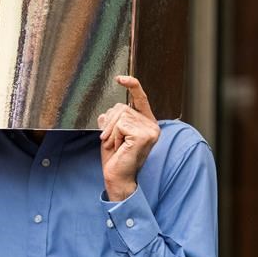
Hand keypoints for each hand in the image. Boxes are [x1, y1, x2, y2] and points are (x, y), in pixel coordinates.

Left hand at [97, 76, 159, 201]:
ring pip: (120, 115)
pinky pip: (121, 125)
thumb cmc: (115, 159)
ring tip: (116, 146)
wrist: (117, 177)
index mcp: (146, 123)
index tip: (120, 78)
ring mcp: (150, 130)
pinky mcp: (144, 135)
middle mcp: (152, 125)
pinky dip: (114, 136)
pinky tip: (119, 148)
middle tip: (110, 141)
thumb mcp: (110, 135)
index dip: (132, 85)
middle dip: (109, 123)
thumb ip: (111, 122)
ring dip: (111, 131)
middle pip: (122, 107)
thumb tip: (105, 113)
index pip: (141, 98)